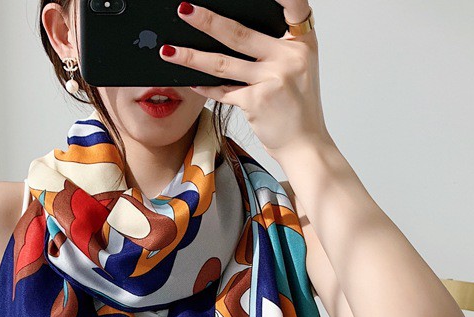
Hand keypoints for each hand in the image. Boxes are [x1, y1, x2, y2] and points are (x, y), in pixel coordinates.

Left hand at [160, 1, 331, 161]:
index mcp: (302, 43)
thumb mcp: (296, 69)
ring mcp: (273, 78)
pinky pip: (223, 91)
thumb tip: (231, 32)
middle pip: (240, 33)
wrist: (304, 145)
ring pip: (223, 63)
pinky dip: (205, 87)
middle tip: (183, 10)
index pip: (294, 5)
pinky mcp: (257, 101)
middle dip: (207, 20)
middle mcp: (290, 57)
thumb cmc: (297, 107)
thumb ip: (275, 48)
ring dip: (191, 56)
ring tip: (169, 51)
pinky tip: (190, 80)